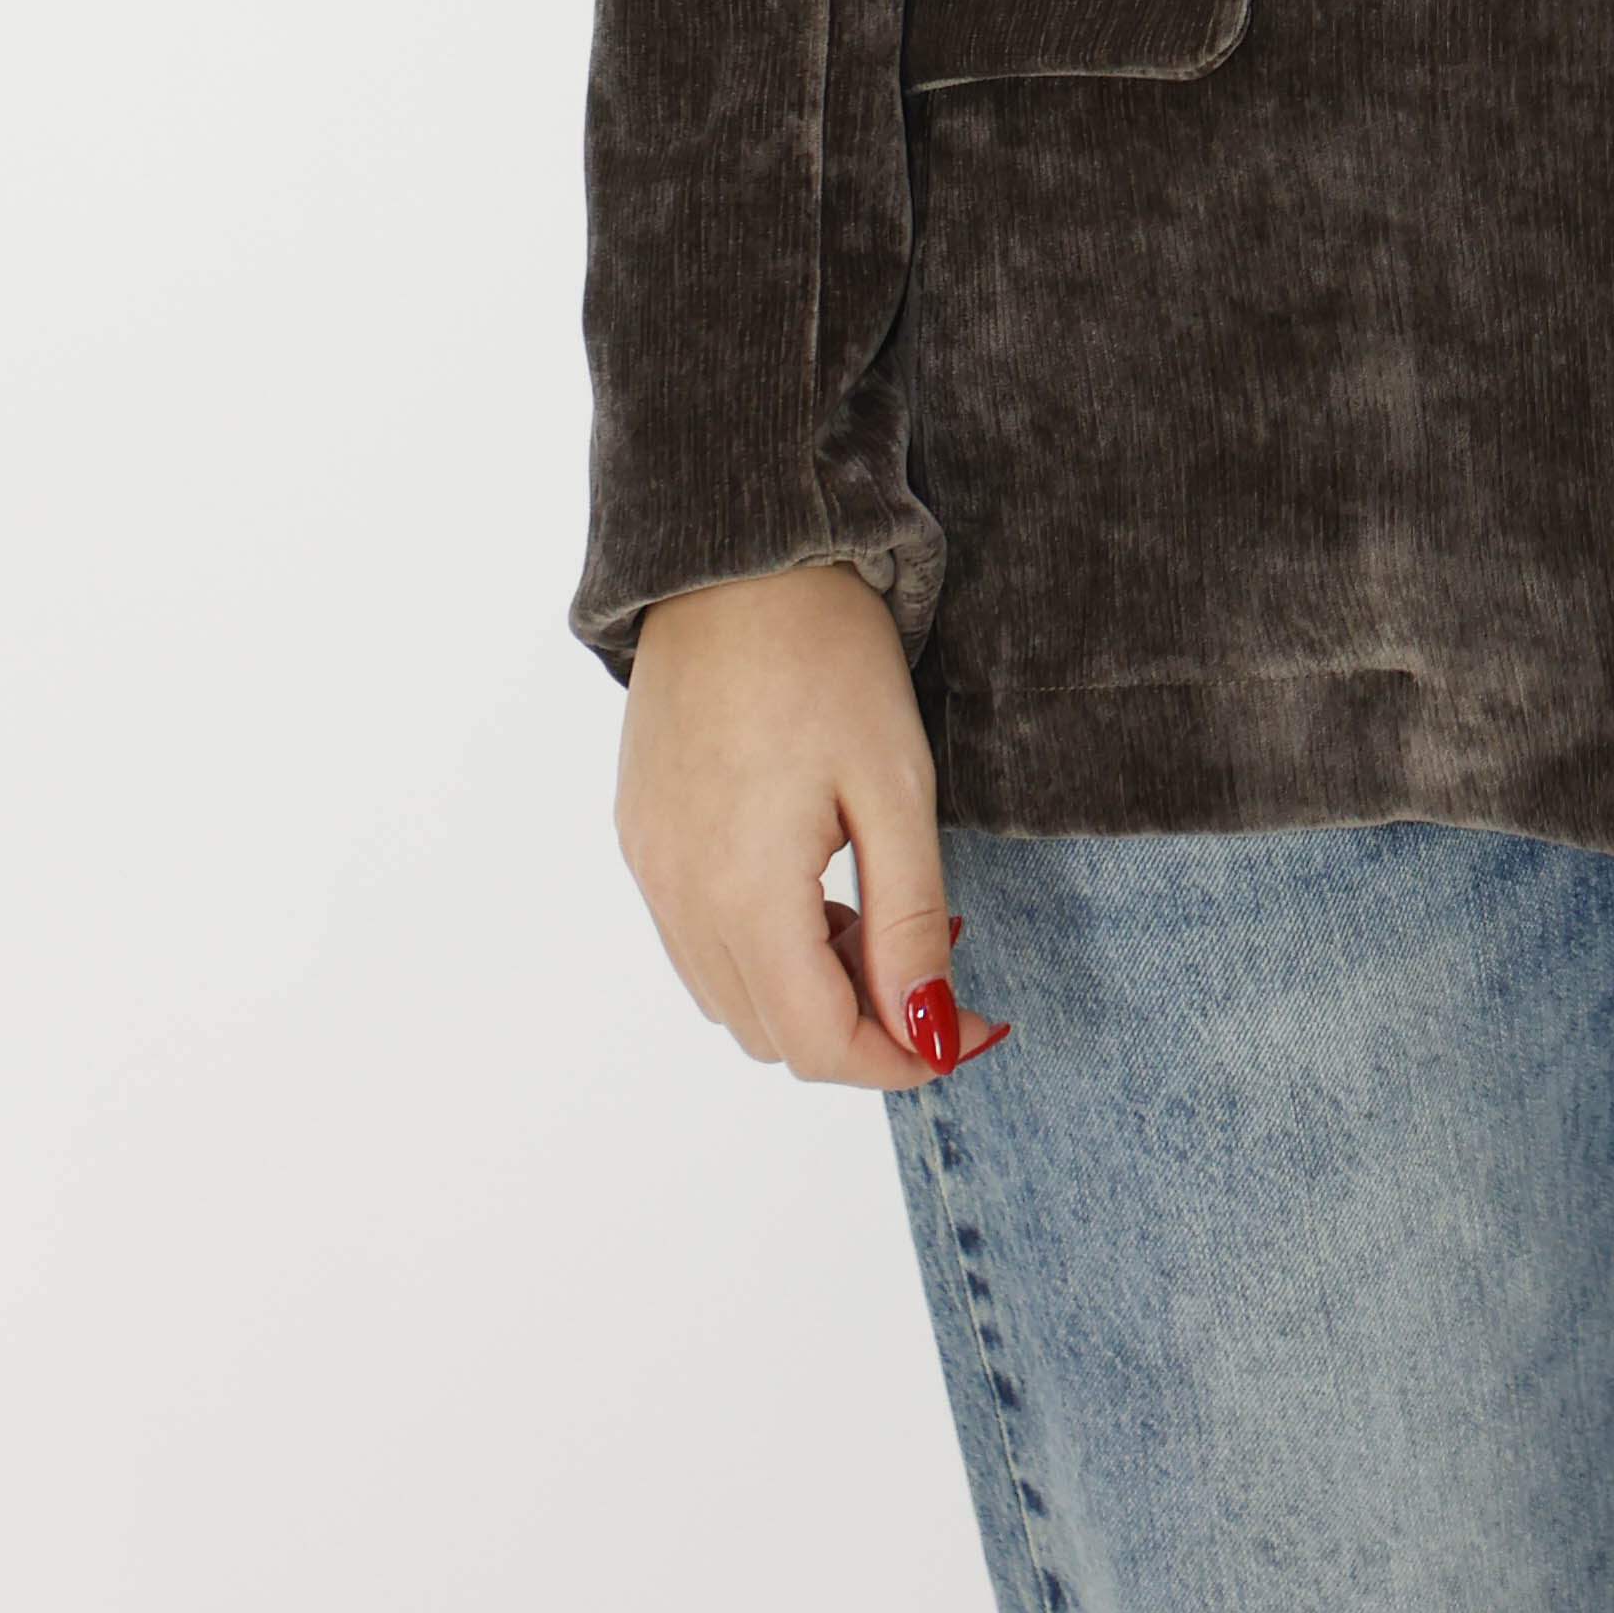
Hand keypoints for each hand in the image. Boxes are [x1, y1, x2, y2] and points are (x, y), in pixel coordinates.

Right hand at [616, 564, 1005, 1085]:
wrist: (738, 554)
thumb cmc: (826, 654)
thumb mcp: (895, 787)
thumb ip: (908, 922)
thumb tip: (929, 1032)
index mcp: (740, 893)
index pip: (819, 1043)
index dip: (903, 1058)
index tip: (973, 1026)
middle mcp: (677, 896)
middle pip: (770, 1033)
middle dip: (862, 1023)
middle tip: (936, 955)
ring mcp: (649, 866)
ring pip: (730, 995)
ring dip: (809, 989)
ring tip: (877, 911)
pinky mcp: (640, 833)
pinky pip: (696, 939)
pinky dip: (762, 946)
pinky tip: (815, 881)